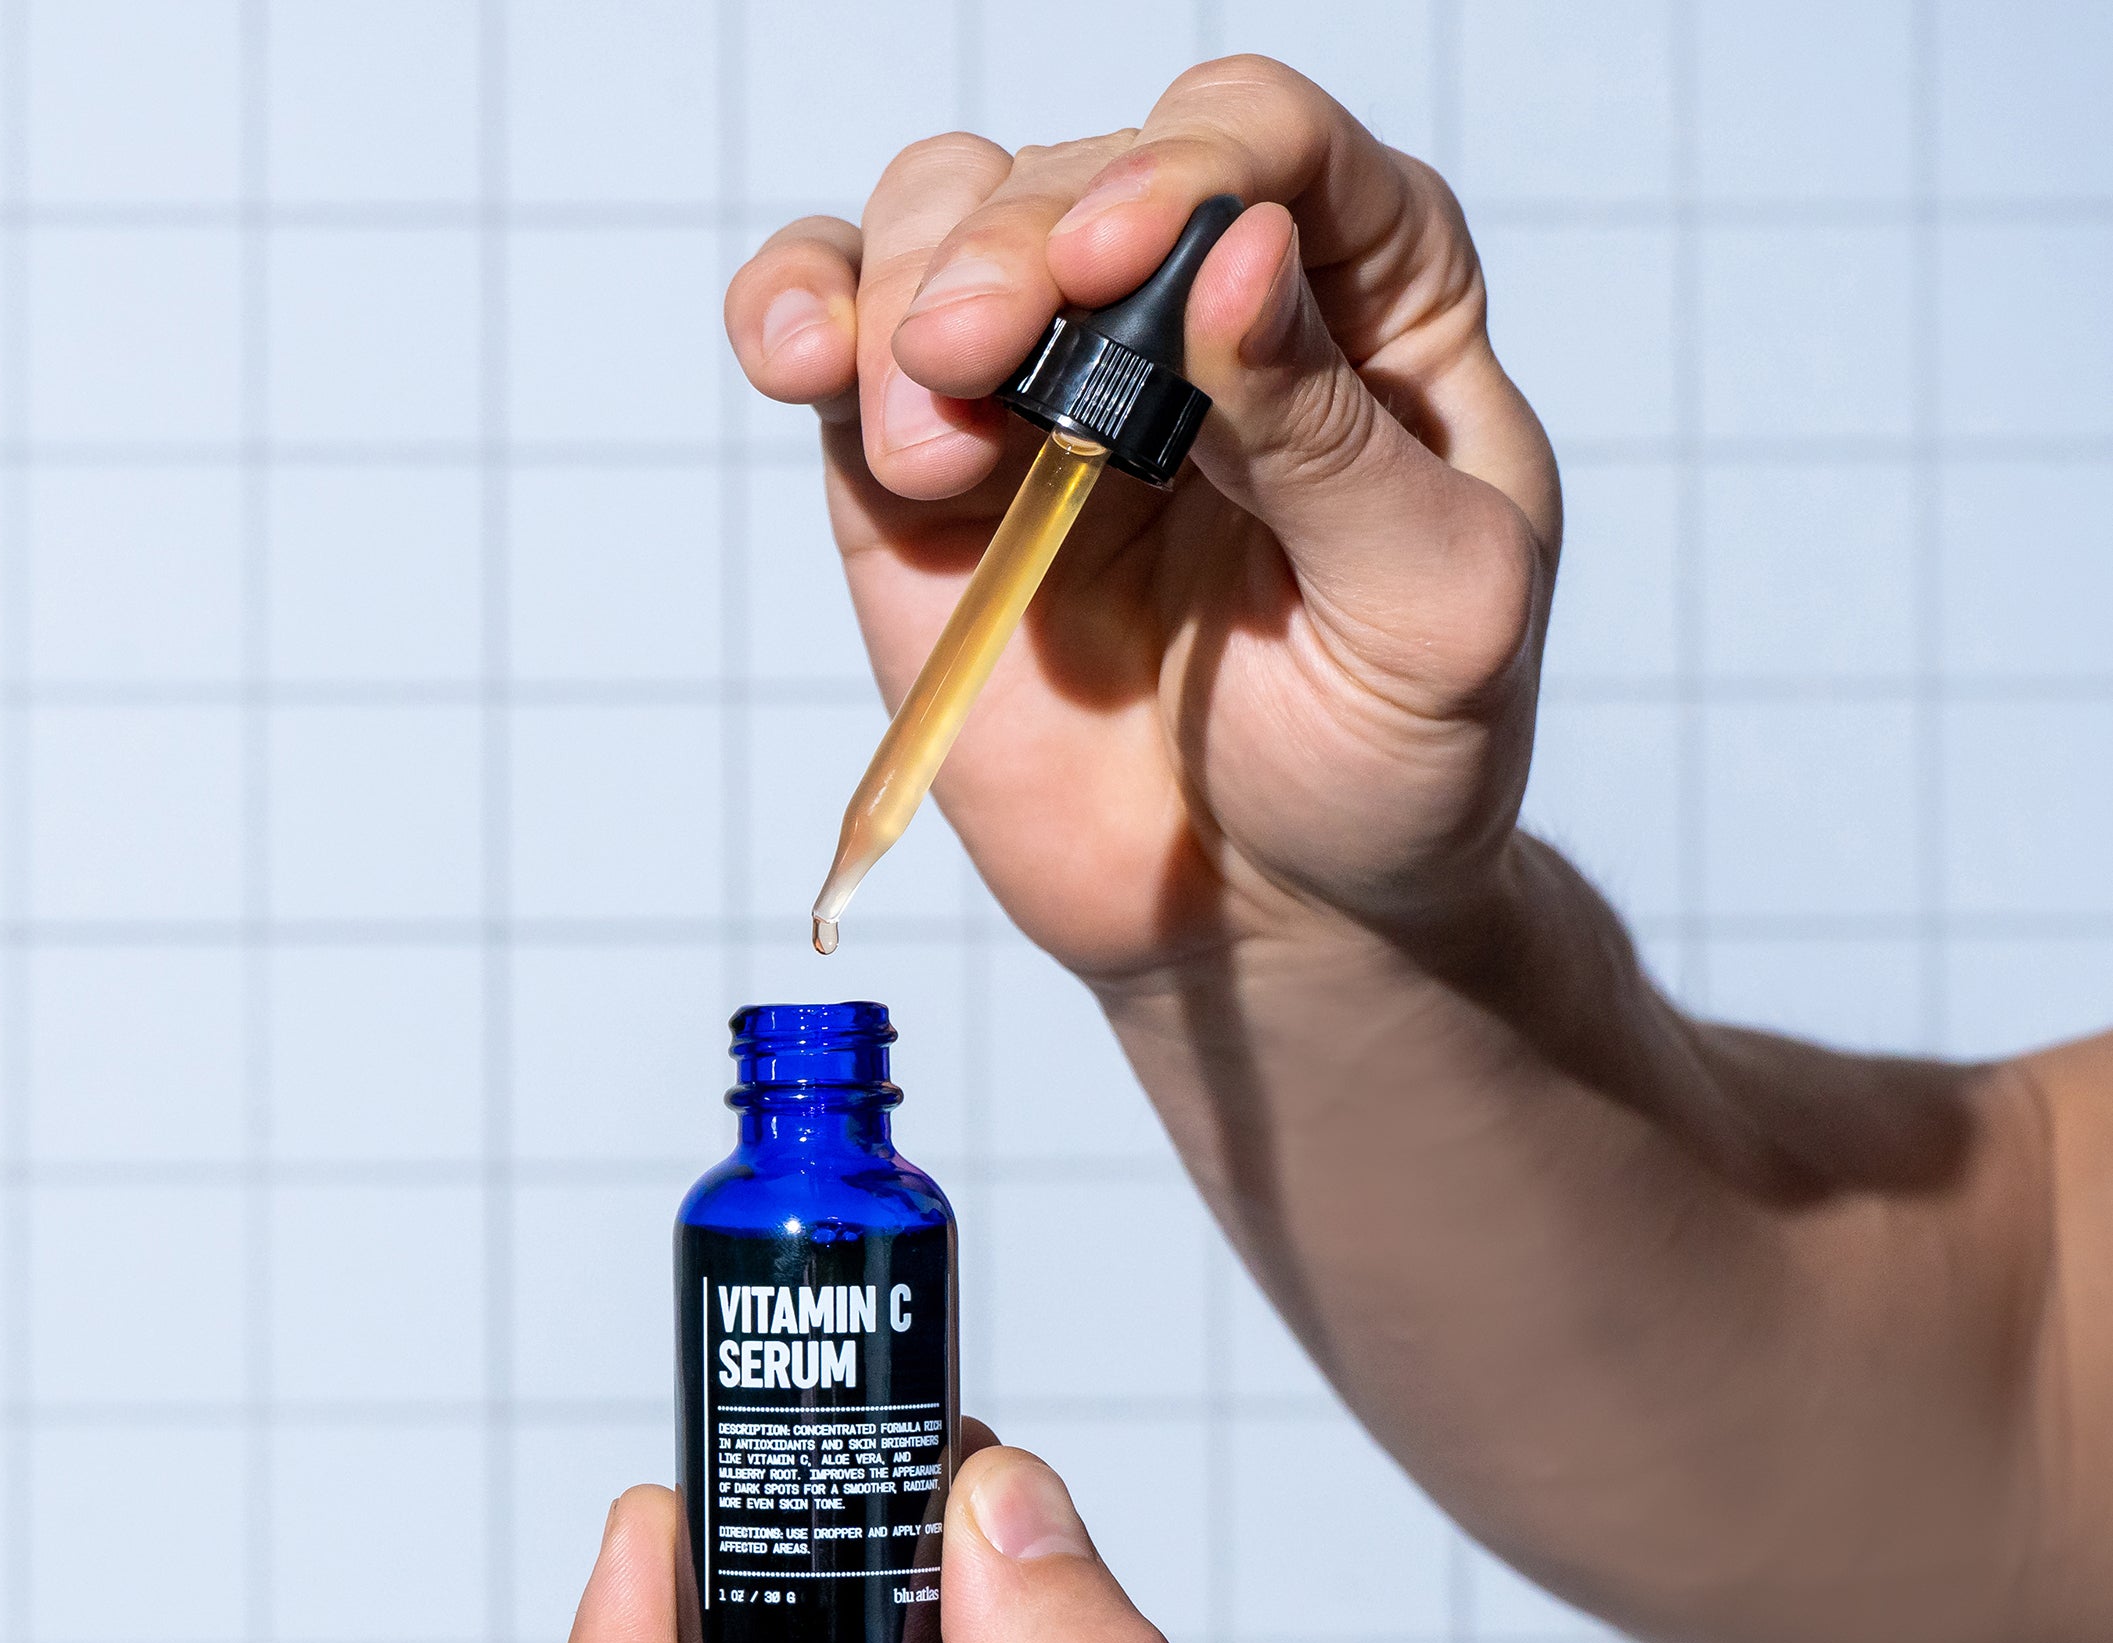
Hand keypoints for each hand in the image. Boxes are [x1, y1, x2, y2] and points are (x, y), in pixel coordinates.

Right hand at [725, 57, 1557, 981]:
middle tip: (979, 360)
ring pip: (940, 220)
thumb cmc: (1392, 760)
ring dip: (905, 294)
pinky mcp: (922, 480)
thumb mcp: (1431, 610)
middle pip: (1074, 171)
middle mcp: (1189, 307)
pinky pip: (835, 335)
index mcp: (1359, 300)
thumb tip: (1236, 255)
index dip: (1183, 166)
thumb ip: (1333, 435)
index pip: (1263, 139)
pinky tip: (798, 356)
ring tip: (926, 449)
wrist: (1263, 919)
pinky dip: (795, 311)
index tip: (1117, 265)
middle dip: (1013, 246)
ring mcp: (1044, 384)